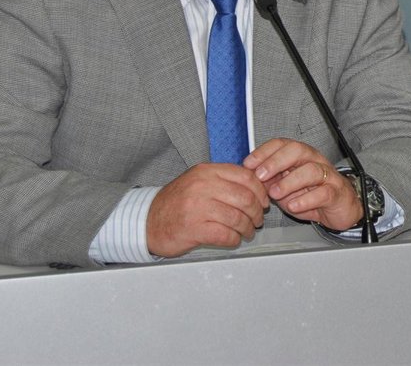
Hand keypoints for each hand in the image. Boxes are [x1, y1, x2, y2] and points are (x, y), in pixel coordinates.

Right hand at [146, 163, 269, 257]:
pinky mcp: (194, 229)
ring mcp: (198, 207)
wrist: (146, 221)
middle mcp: (203, 186)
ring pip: (238, 218)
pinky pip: (226, 235)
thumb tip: (256, 186)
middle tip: (258, 219)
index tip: (264, 200)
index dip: (260, 191)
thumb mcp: (198, 181)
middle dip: (257, 212)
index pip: (246, 176)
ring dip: (247, 228)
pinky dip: (234, 239)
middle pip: (246, 198)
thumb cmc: (176, 203)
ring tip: (247, 231)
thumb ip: (223, 180)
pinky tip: (233, 239)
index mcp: (206, 172)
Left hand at [244, 138, 363, 231]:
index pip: (282, 144)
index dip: (264, 152)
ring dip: (289, 181)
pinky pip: (323, 192)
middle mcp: (315, 161)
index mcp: (301, 156)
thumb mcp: (286, 187)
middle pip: (298, 150)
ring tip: (275, 193)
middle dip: (276, 161)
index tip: (248, 164)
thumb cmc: (312, 195)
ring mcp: (328, 176)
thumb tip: (250, 177)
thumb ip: (271, 181)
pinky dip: (306, 199)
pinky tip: (294, 206)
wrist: (341, 208)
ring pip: (311, 170)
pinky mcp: (336, 193)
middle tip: (261, 176)